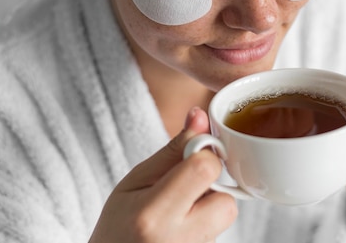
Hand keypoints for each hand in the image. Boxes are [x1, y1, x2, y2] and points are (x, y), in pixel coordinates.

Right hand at [89, 108, 237, 242]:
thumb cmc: (119, 223)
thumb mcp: (136, 180)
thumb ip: (173, 150)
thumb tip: (200, 116)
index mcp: (154, 214)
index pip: (204, 170)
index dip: (204, 154)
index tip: (193, 153)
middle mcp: (177, 239)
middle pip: (226, 200)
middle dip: (212, 187)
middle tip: (184, 190)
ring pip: (225, 216)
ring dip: (209, 206)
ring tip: (178, 212)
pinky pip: (219, 231)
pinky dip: (206, 223)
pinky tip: (181, 228)